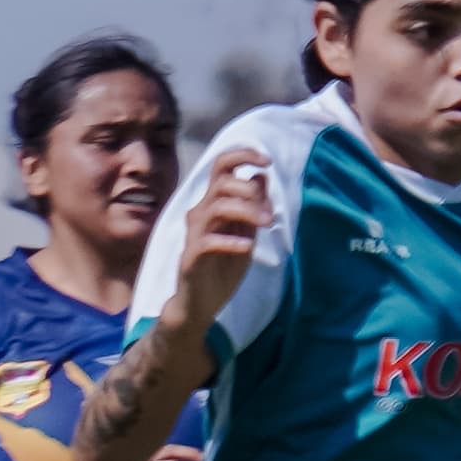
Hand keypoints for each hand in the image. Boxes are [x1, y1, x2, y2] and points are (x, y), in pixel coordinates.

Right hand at [171, 156, 268, 333]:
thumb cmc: (222, 268)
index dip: (243, 155)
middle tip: (270, 216)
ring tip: (265, 226)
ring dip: (246, 212)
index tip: (268, 161)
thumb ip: (254, 206)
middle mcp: (201, 212)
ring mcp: (194, 234)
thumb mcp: (247, 234)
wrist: (201, 304)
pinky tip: (247, 247)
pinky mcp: (191, 257)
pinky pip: (208, 240)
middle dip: (251, 192)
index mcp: (214, 203)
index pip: (221, 165)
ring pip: (218, 206)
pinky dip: (231, 241)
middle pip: (222, 181)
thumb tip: (261, 174)